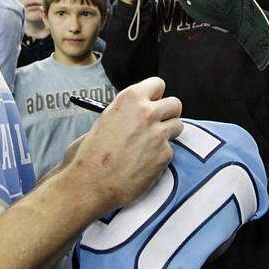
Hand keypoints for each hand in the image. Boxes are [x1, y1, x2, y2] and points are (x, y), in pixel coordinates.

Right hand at [67, 77, 182, 212]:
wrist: (91, 183)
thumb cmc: (93, 153)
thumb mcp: (106, 120)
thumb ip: (128, 111)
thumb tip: (143, 108)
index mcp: (130, 98)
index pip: (158, 84)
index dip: (156, 96)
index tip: (153, 104)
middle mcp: (147, 112)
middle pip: (175, 104)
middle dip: (169, 114)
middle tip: (158, 124)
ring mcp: (158, 133)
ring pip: (178, 126)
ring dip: (168, 134)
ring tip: (149, 145)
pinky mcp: (164, 154)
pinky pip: (170, 150)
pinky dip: (160, 156)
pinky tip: (143, 163)